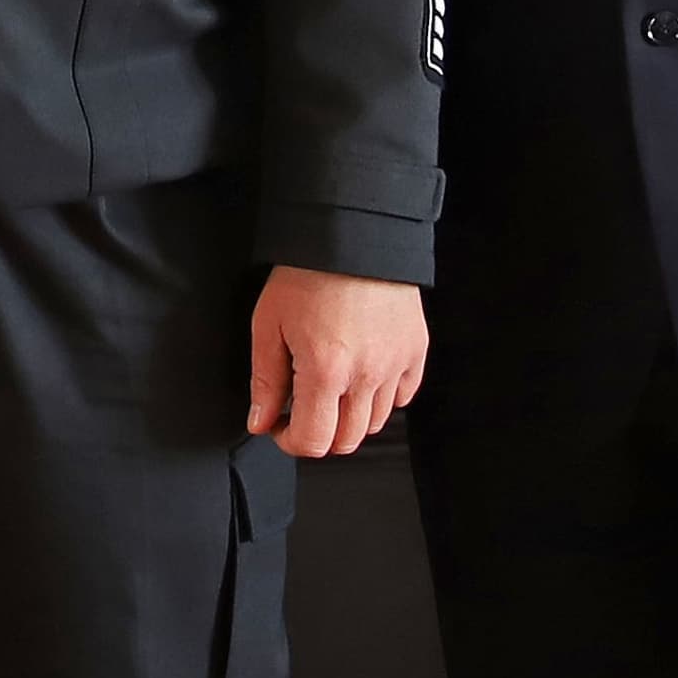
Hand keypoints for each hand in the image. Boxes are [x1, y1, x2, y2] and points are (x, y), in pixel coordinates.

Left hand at [246, 267, 426, 456]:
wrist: (351, 235)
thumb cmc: (307, 274)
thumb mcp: (268, 325)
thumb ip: (265, 381)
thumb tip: (261, 421)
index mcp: (326, 370)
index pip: (313, 441)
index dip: (290, 442)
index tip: (279, 427)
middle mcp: (366, 374)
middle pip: (346, 441)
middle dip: (319, 433)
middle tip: (301, 410)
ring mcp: (396, 365)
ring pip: (375, 423)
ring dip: (348, 418)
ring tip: (330, 388)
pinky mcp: (416, 351)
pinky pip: (401, 396)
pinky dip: (381, 397)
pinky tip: (360, 375)